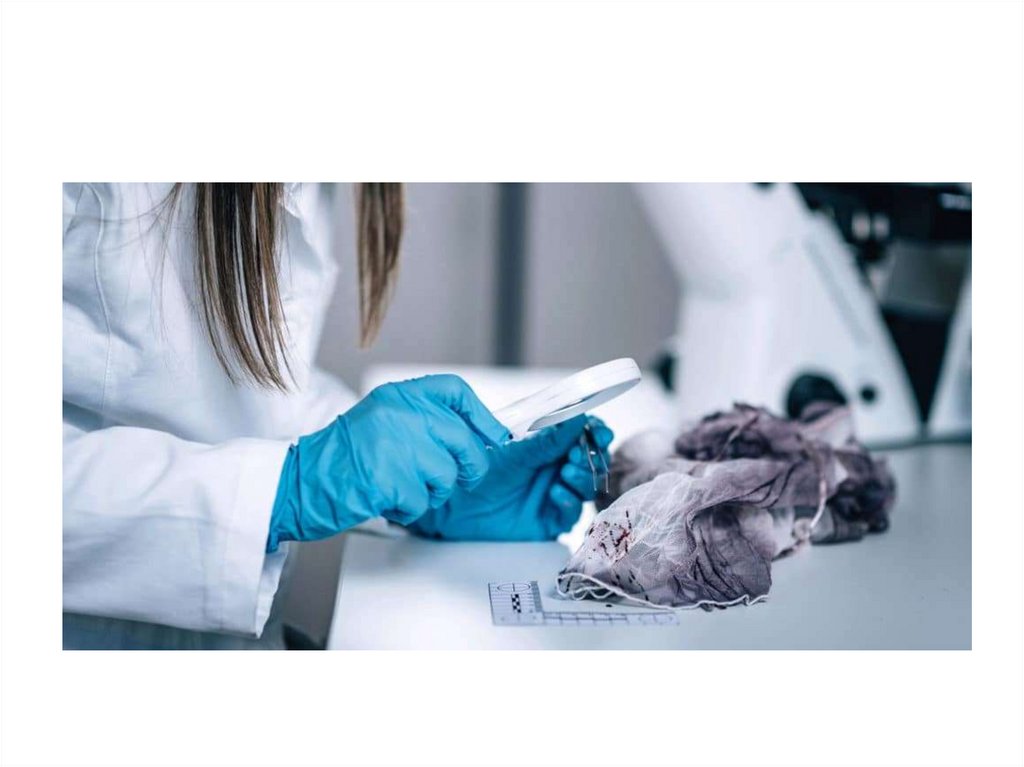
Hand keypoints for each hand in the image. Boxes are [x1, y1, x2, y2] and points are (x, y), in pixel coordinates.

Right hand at [267, 375, 508, 550]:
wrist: (297, 482)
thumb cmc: (339, 458)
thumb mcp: (381, 422)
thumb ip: (422, 422)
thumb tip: (474, 437)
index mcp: (398, 396)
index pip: (454, 391)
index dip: (482, 416)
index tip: (494, 436)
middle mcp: (399, 413)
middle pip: (462, 439)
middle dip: (470, 466)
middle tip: (464, 478)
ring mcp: (396, 445)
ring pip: (447, 475)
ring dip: (432, 491)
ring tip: (401, 488)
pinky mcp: (390, 478)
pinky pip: (422, 501)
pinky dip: (408, 510)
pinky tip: (386, 501)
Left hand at [408, 415, 613, 540]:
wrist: (450, 503)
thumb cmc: (475, 468)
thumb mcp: (513, 449)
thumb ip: (547, 437)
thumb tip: (577, 417)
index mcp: (550, 442)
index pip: (585, 433)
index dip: (596, 431)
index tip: (598, 431)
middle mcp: (556, 466)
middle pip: (593, 460)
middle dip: (591, 456)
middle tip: (577, 454)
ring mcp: (555, 493)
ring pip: (586, 486)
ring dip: (581, 476)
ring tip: (565, 472)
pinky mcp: (549, 520)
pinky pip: (571, 513)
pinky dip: (568, 502)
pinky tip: (554, 494)